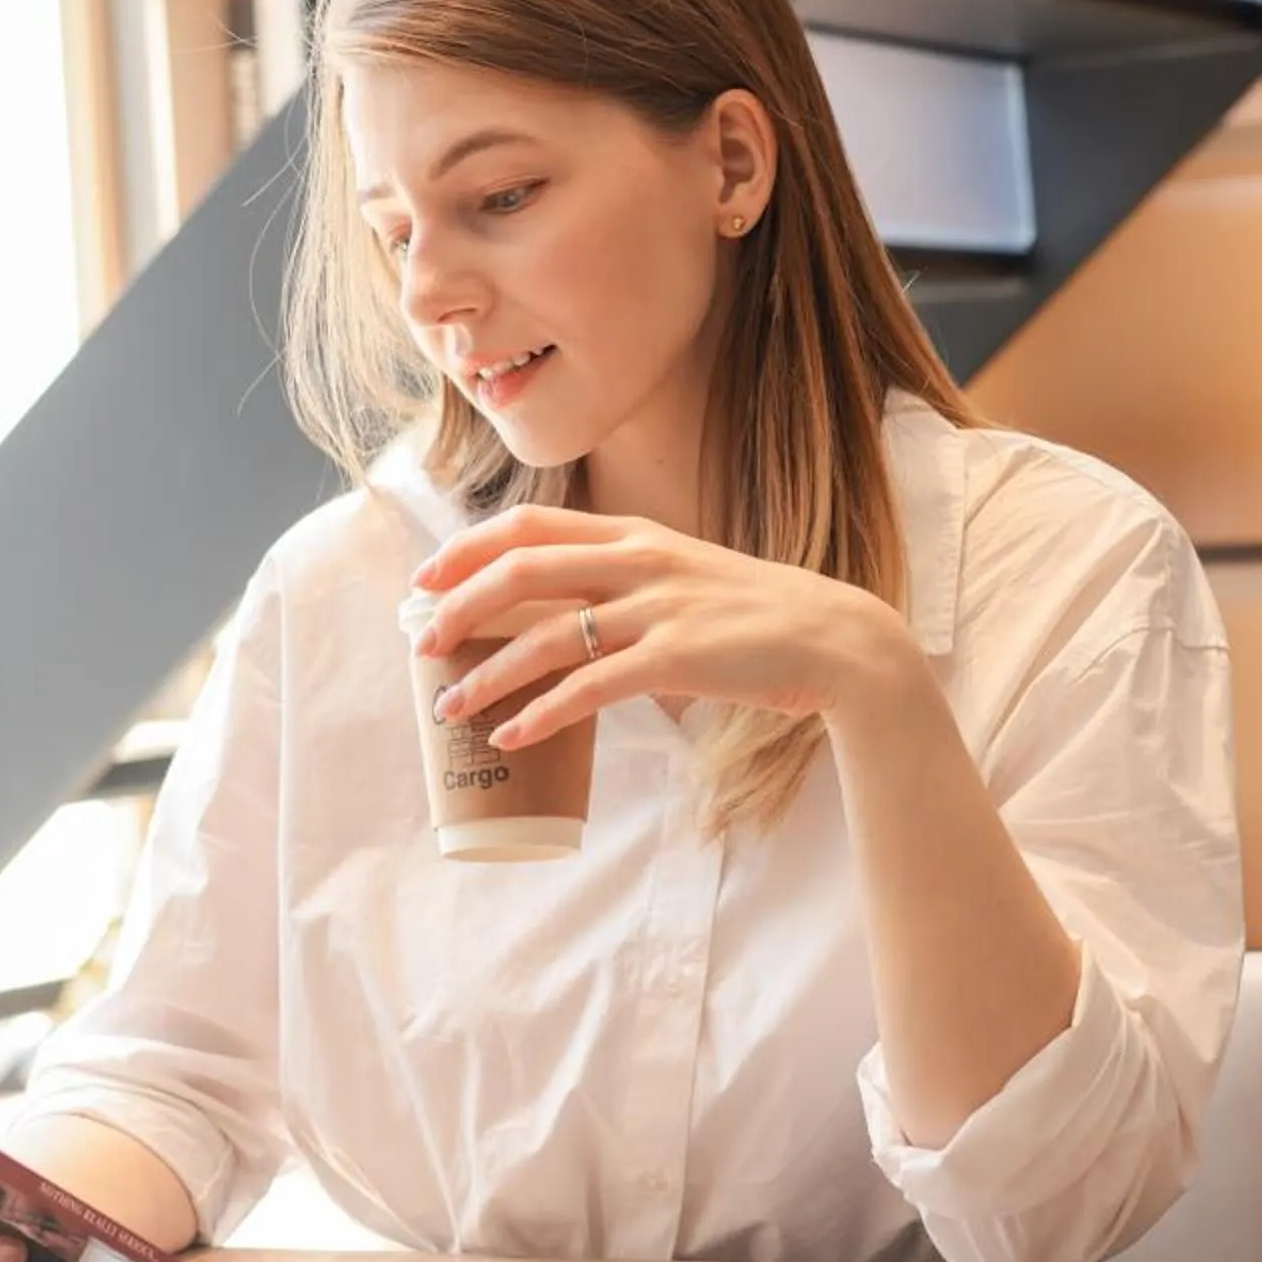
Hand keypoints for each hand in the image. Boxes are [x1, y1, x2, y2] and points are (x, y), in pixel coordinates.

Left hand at [412, 505, 920, 748]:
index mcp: (638, 536)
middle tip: (423, 642)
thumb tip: (570, 621)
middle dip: (458, 607)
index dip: (467, 549)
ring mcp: (658, 608)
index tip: (425, 579)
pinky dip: (541, 714)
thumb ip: (630, 586)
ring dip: (487, 675)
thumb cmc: (760, 618)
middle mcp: (640, 561)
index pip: (530, 525)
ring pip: (545, 637)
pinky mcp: (677, 658)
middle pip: (521, 570)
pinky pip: (589, 688)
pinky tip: (512, 735)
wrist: (838, 640)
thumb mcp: (687, 578)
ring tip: (452, 706)